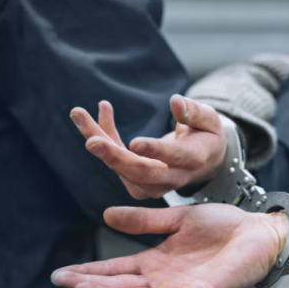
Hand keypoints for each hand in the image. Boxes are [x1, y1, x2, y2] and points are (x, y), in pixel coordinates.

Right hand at [51, 205, 288, 287]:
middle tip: (64, 283)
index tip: (61, 274)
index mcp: (159, 264)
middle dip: (93, 287)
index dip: (90, 273)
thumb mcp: (177, 220)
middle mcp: (167, 282)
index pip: (117, 271)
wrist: (260, 232)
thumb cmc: (224, 227)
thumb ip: (145, 221)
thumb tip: (107, 215)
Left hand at [70, 96, 226, 199]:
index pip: (175, 157)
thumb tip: (175, 103)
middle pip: (142, 172)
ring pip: (122, 169)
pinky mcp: (139, 184)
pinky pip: (116, 163)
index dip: (155, 150)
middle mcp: (173, 177)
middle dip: (115, 157)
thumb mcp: (210, 120)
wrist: (204, 161)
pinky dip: (104, 137)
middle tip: (91, 142)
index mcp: (194, 159)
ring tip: (78, 113)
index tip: (135, 142)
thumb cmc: (206, 135)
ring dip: (99, 141)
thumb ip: (195, 112)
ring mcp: (155, 184)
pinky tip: (101, 110)